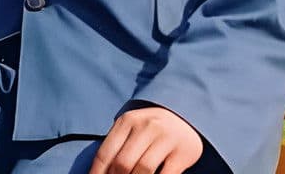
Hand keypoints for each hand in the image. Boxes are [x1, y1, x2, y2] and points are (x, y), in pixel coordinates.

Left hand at [89, 107, 203, 173]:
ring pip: (143, 170)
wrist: (185, 116)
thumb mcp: (131, 129)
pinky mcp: (183, 153)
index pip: (104, 154)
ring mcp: (166, 138)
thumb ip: (116, 148)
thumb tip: (99, 173)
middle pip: (122, 164)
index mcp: (127, 121)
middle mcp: (146, 126)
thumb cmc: (150, 129)